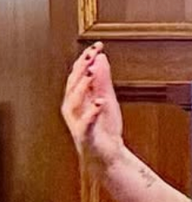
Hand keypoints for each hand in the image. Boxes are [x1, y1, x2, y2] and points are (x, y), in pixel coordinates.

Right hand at [61, 42, 124, 170]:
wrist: (108, 155)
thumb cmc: (104, 127)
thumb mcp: (107, 98)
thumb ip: (102, 79)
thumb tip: (100, 57)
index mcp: (78, 98)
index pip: (79, 74)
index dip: (86, 59)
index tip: (97, 45)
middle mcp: (74, 108)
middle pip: (73, 84)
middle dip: (81, 68)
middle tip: (90, 54)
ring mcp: (77, 121)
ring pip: (74, 102)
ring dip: (82, 87)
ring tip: (91, 74)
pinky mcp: (85, 135)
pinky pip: (85, 123)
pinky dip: (92, 112)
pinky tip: (100, 103)